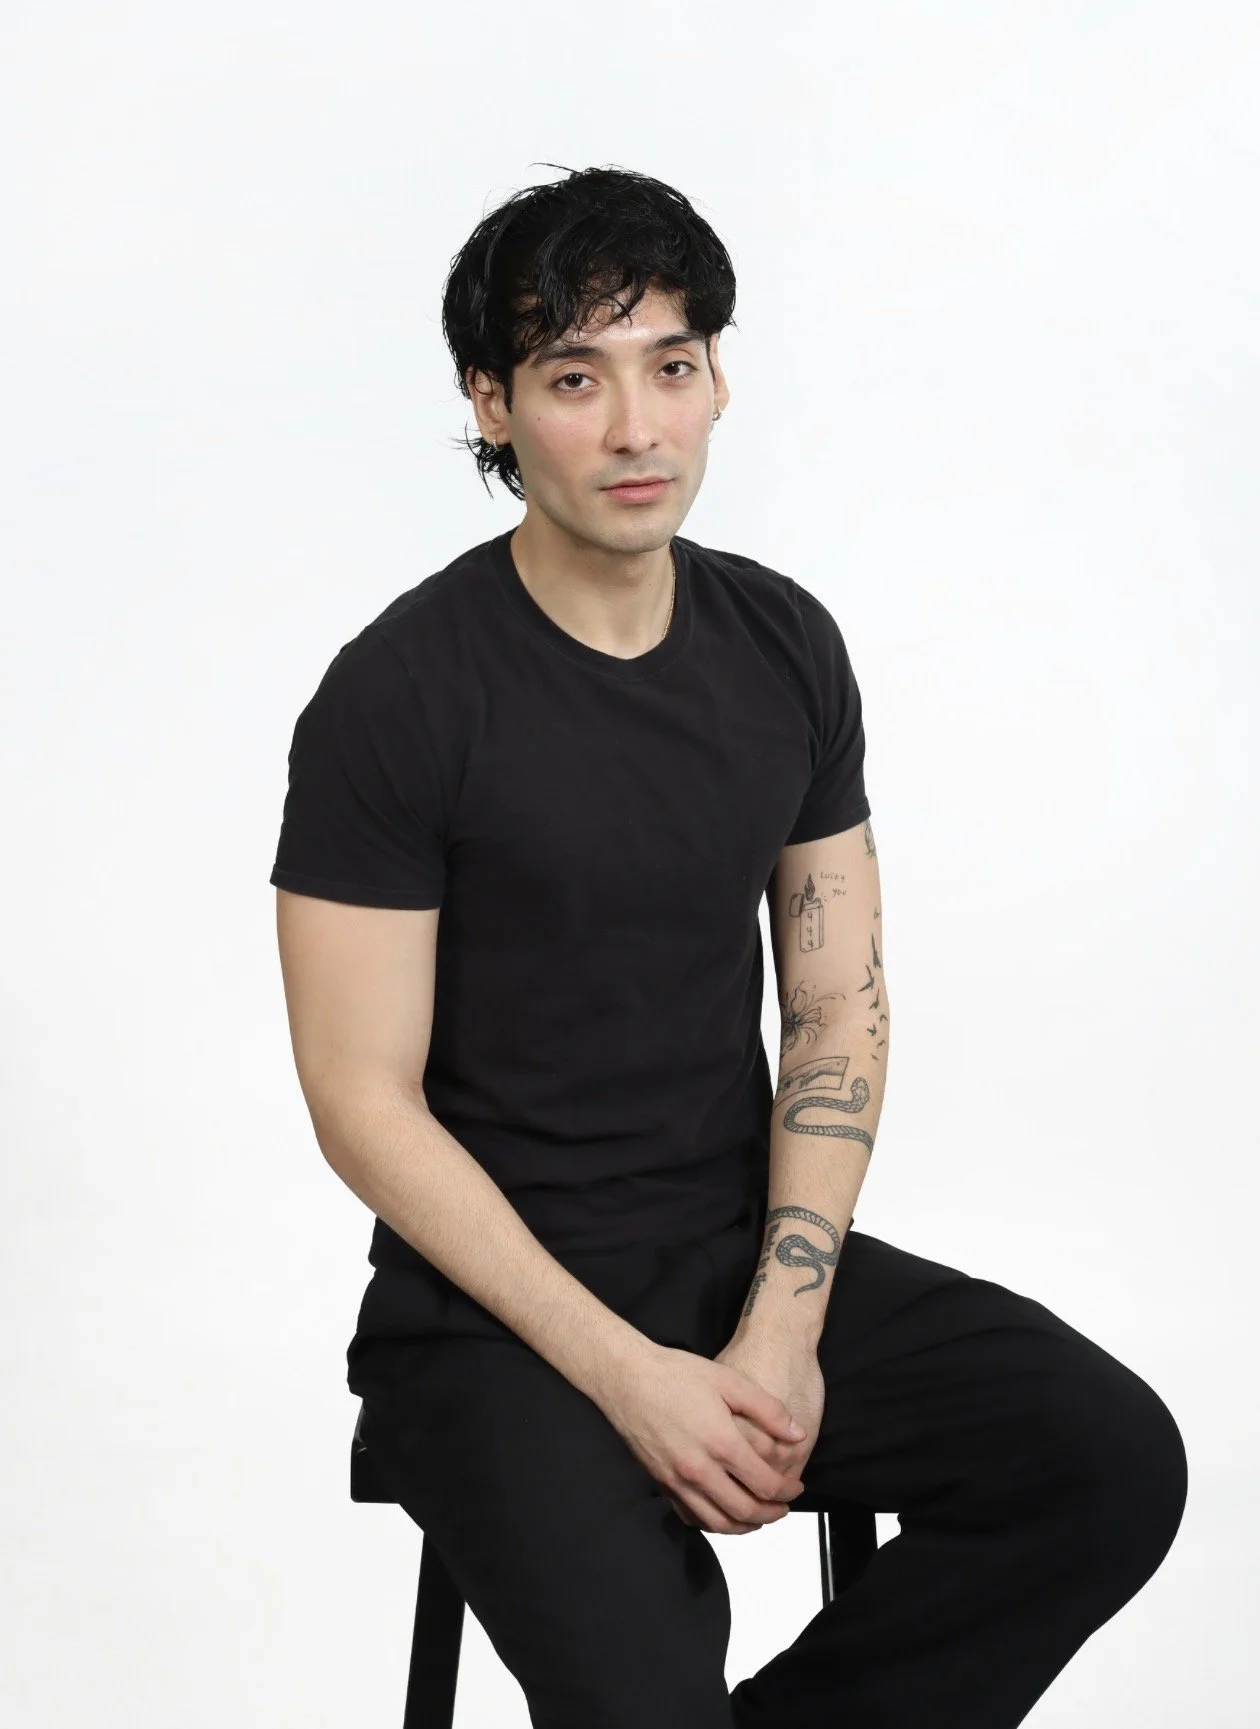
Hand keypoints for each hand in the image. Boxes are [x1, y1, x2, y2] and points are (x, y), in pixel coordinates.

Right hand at [666, 1336, 823, 1531]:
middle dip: (771, 1514)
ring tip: (759, 1516)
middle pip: (745, 1511)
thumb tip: (798, 1434)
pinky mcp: (661, 1483)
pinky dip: (714, 1522)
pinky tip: (724, 1512)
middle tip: (783, 1508)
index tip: (796, 1488)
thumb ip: (768, 1410)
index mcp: (720, 1443)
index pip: (765, 1485)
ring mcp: (677, 1481)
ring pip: (718, 1522)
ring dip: (745, 1525)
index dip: (787, 1492)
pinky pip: (692, 1516)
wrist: (626, 1378)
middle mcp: (699, 1470)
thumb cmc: (675, 1374)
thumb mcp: (729, 1380)